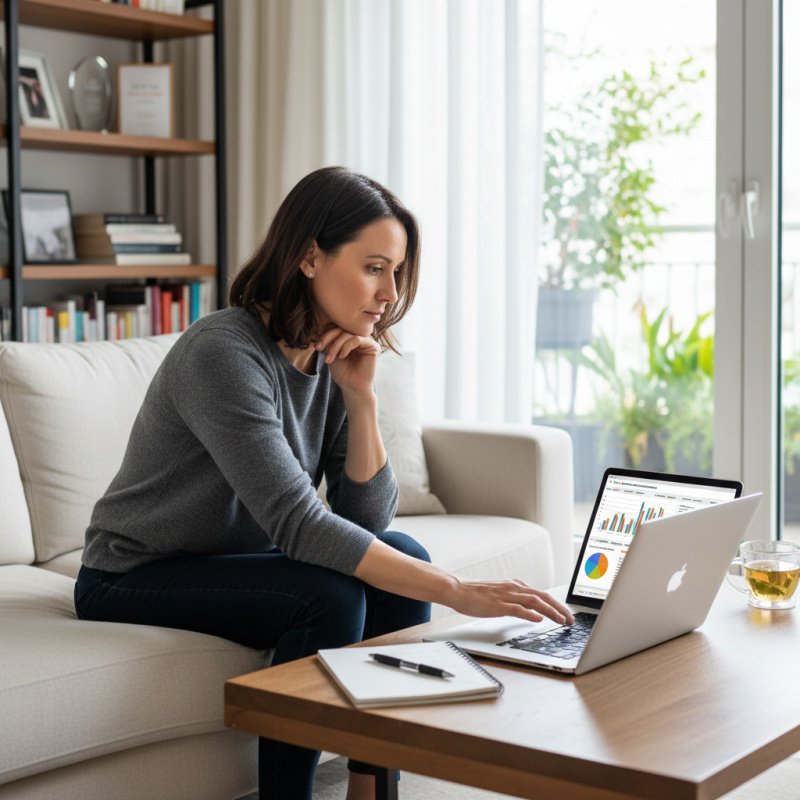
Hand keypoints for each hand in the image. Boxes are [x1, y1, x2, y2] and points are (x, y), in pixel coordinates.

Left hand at [315, 327, 379, 396]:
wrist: (351, 387)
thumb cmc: (342, 373)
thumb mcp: (331, 354)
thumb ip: (329, 341)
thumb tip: (322, 328)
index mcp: (349, 338)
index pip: (337, 329)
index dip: (326, 335)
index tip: (317, 347)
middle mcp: (359, 337)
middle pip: (342, 329)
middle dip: (329, 339)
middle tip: (321, 349)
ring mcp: (366, 341)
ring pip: (348, 334)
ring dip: (336, 345)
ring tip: (330, 358)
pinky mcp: (373, 346)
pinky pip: (357, 339)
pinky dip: (347, 346)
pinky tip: (342, 356)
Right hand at [447, 578, 574, 625]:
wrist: (458, 590)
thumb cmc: (476, 594)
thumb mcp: (500, 593)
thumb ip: (515, 598)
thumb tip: (532, 609)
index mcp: (515, 585)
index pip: (542, 594)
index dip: (556, 604)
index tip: (566, 614)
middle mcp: (514, 588)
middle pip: (543, 596)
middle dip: (559, 608)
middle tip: (570, 620)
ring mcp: (507, 595)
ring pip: (535, 602)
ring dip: (550, 611)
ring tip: (561, 621)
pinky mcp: (498, 605)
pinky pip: (517, 609)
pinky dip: (530, 614)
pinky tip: (538, 620)